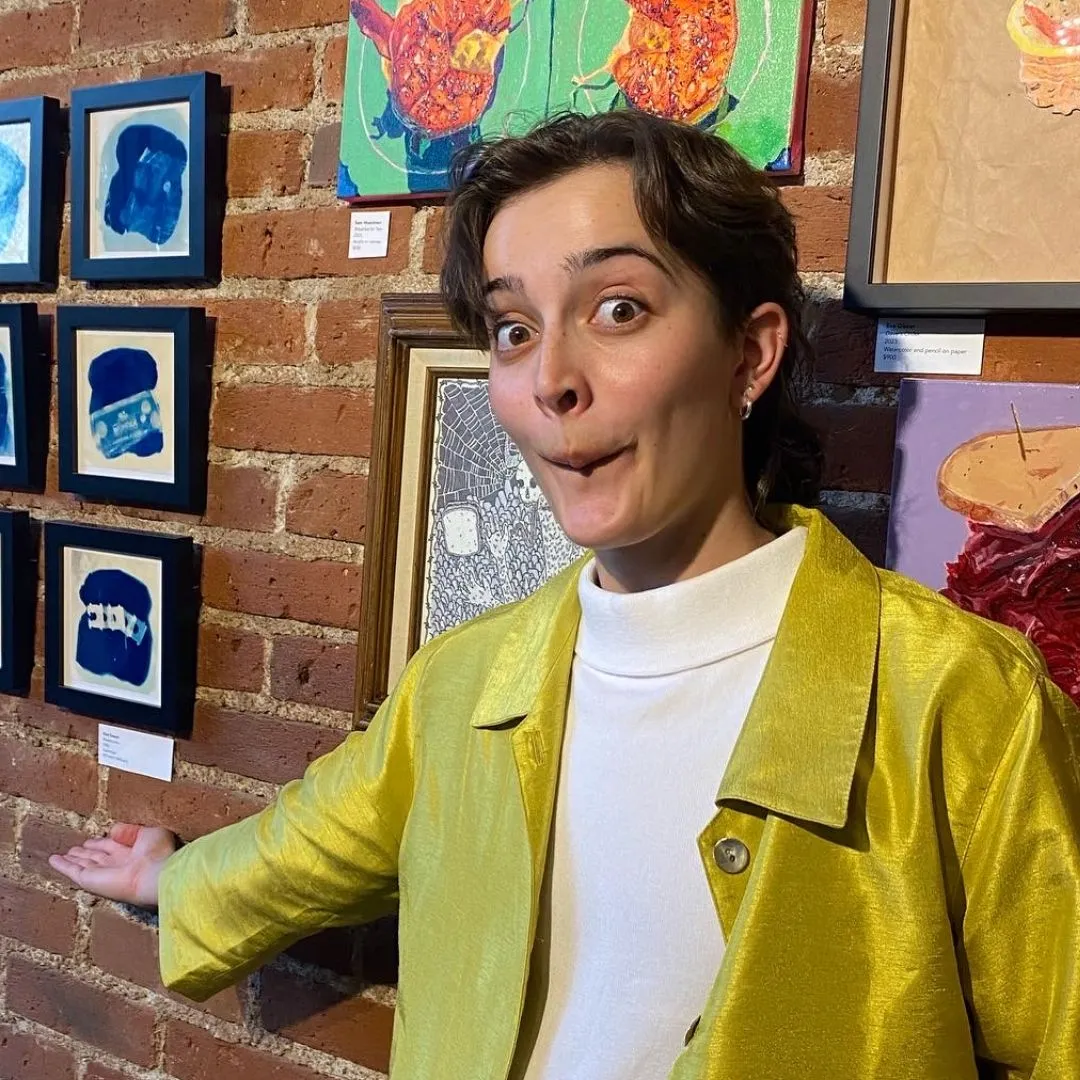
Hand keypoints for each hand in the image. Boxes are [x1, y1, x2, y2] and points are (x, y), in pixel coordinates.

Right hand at [49, 823, 177, 907]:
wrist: (157, 875)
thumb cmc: (160, 854)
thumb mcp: (150, 833)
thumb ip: (131, 830)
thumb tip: (113, 830)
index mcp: (133, 854)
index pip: (113, 847)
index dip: (102, 843)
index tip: (94, 840)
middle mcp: (117, 865)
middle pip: (97, 857)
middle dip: (85, 853)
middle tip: (74, 849)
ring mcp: (103, 873)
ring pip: (83, 864)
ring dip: (72, 859)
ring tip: (61, 855)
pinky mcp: (91, 881)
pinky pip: (73, 871)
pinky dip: (62, 866)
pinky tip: (53, 860)